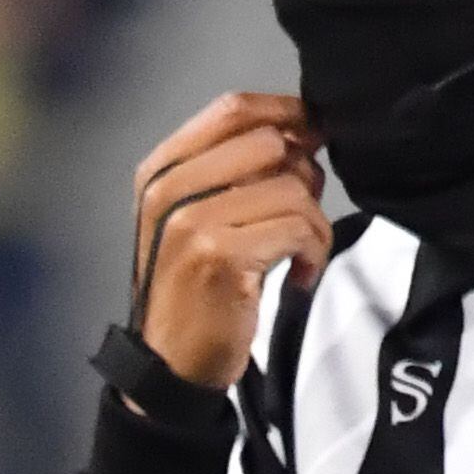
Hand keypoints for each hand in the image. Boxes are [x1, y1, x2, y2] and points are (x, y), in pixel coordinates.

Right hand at [127, 92, 330, 389]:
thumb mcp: (195, 217)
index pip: (233, 108)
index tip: (310, 141)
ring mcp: (191, 221)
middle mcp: (169, 189)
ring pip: (293, 187)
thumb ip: (235, 169)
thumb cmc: (192, 289)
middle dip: (302, 176)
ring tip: (296, 255)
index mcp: (160, 172)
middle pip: (271, 142)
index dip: (286, 114)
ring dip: (313, 225)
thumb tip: (307, 131)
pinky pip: (300, 227)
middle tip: (297, 218)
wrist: (169, 365)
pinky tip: (297, 276)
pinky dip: (313, 253)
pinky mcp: (221, 255)